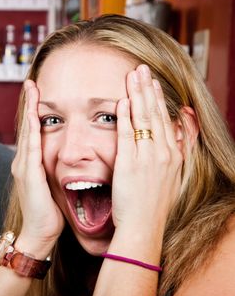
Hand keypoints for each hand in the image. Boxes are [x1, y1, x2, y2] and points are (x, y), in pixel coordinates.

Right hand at [11, 80, 63, 258]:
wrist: (38, 234)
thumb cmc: (48, 214)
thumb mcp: (51, 187)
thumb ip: (53, 172)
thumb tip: (66, 162)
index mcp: (30, 165)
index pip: (33, 132)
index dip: (35, 112)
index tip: (39, 94)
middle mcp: (23, 162)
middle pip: (27, 127)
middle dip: (30, 104)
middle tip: (32, 83)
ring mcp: (23, 167)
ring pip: (27, 132)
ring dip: (30, 110)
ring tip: (32, 90)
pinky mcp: (28, 174)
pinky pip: (31, 146)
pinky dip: (32, 129)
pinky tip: (35, 116)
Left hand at [112, 65, 181, 236]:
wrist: (144, 226)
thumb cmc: (152, 206)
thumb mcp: (170, 178)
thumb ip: (172, 156)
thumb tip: (174, 138)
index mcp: (173, 156)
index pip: (167, 120)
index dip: (159, 99)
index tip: (154, 82)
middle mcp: (164, 153)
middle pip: (156, 114)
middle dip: (149, 89)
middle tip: (142, 69)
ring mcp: (148, 157)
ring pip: (144, 119)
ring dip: (138, 95)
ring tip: (133, 76)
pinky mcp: (130, 163)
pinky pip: (128, 135)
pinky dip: (125, 116)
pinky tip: (121, 101)